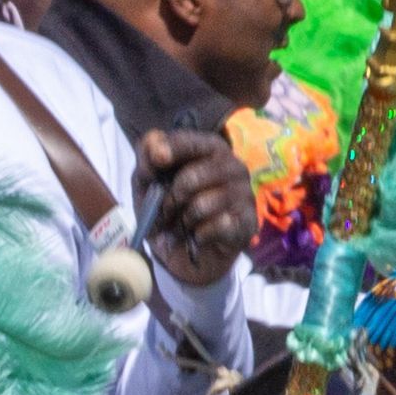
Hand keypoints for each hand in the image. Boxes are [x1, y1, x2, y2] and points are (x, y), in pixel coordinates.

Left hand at [136, 125, 254, 292]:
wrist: (186, 253)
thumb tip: (156, 150)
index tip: (158, 158)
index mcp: (210, 149)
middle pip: (192, 176)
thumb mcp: (148, 185)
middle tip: (165, 211)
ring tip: (183, 225)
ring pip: (201, 205)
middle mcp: (233, 166)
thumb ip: (147, 160)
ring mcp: (244, 193)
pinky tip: (199, 235)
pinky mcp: (248, 221)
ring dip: (184, 220)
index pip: (191, 141)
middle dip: (171, 198)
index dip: (172, 148)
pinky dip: (199, 235)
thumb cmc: (170, 210)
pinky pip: (216, 226)